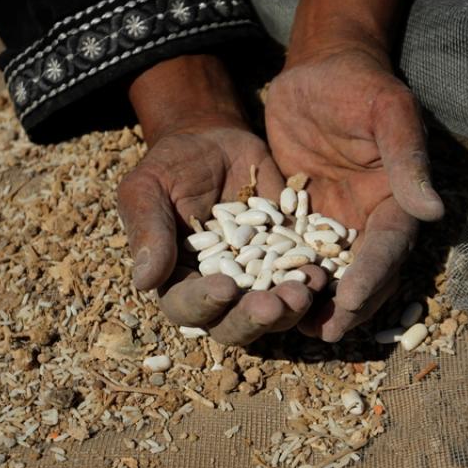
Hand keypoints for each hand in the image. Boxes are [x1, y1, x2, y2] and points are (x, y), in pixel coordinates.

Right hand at [120, 56, 330, 345]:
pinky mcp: (289, 264)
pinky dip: (313, 283)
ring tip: (307, 287)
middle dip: (254, 318)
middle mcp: (220, 293)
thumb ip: (148, 232)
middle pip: (234, 326)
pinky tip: (322, 269)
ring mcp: (258, 282)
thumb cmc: (171, 166)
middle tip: (274, 304)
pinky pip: (303, 284)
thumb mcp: (148, 189)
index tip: (226, 287)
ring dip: (290, 308)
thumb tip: (144, 282)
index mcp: (178, 282)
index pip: (187, 307)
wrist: (215, 142)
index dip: (205, 303)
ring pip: (275, 314)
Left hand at [265, 44, 443, 341]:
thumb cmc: (359, 85)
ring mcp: (336, 226)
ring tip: (291, 327)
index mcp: (398, 202)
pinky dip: (283, 281)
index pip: (388, 247)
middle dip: (346, 307)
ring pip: (329, 276)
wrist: (319, 72)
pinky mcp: (302, 222)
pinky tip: (261, 300)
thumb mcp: (387, 113)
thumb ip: (406, 158)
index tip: (351, 301)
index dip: (371, 275)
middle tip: (323, 333)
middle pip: (363, 275)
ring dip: (314, 304)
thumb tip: (432, 211)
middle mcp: (370, 222)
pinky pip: (294, 258)